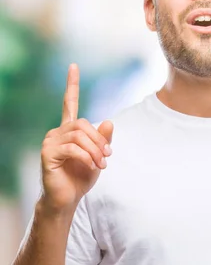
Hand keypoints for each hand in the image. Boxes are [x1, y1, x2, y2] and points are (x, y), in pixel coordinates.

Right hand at [39, 64, 112, 212]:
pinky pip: (73, 148)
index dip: (72, 84)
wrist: (68, 198)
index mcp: (70, 130)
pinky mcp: (48, 153)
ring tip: (102, 164)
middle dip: (100, 140)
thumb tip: (109, 121)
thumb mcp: (99, 155)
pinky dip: (87, 156)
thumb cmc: (81, 176)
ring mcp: (50, 141)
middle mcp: (58, 132)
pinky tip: (92, 166)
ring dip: (95, 150)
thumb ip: (104, 139)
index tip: (74, 66)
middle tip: (107, 157)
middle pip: (84, 124)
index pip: (69, 102)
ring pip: (80, 135)